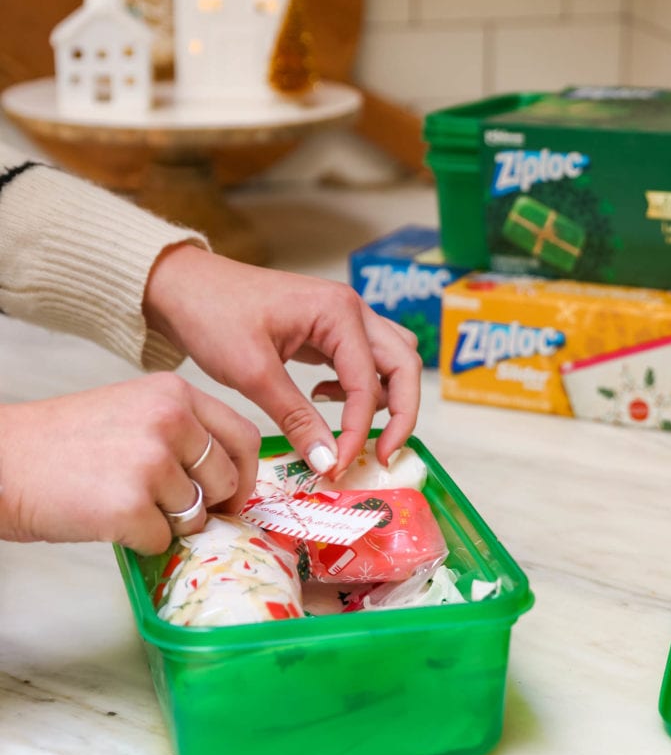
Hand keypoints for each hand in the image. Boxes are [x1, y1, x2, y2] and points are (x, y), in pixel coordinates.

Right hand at [0, 373, 259, 553]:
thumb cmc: (63, 443)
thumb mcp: (132, 411)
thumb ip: (183, 433)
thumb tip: (230, 480)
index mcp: (173, 393)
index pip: (243, 436)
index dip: (244, 474)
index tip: (230, 494)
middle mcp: (169, 421)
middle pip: (227, 481)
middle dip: (208, 504)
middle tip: (171, 508)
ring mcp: (151, 463)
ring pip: (196, 516)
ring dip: (167, 523)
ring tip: (123, 502)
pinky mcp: (130, 506)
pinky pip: (163, 541)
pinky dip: (139, 541)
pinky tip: (106, 518)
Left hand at [143, 244, 421, 476]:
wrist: (183, 287)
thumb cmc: (213, 315)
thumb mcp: (253, 373)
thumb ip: (296, 418)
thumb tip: (329, 462)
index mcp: (338, 312)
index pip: (368, 383)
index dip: (359, 431)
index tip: (340, 467)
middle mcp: (351, 310)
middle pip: (404, 365)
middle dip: (402, 414)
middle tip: (384, 456)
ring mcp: (343, 318)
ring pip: (391, 362)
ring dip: (386, 399)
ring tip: (354, 432)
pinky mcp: (328, 331)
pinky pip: (364, 362)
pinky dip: (359, 389)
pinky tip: (321, 400)